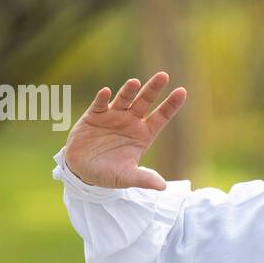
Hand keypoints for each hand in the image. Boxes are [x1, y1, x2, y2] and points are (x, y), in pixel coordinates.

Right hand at [62, 73, 185, 189]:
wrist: (81, 171)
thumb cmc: (108, 174)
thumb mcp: (126, 178)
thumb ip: (143, 179)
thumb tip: (163, 187)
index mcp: (143, 135)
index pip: (161, 117)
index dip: (171, 105)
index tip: (182, 91)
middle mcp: (130, 122)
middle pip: (145, 102)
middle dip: (153, 89)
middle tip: (163, 75)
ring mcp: (112, 117)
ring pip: (124, 99)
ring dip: (129, 91)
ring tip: (134, 83)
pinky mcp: (94, 116)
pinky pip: (100, 104)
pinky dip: (102, 98)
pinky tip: (106, 92)